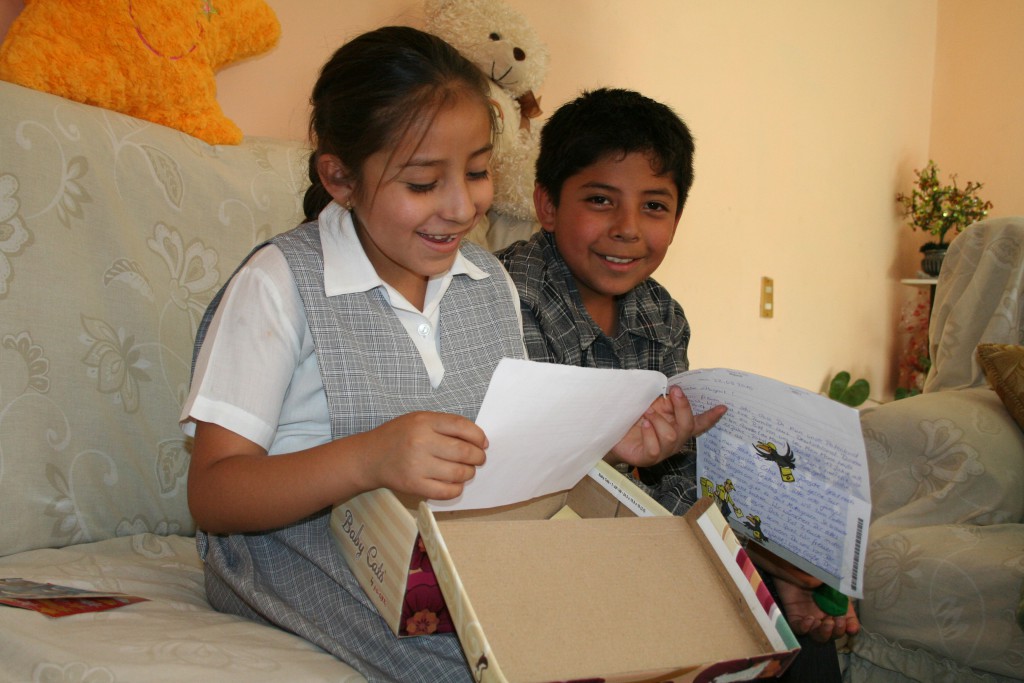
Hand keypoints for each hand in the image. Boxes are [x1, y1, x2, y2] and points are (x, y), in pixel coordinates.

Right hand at [357, 411, 487, 500]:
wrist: (370, 457)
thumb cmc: (399, 436)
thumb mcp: (419, 419)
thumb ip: (445, 425)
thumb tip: (477, 441)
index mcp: (424, 422)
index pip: (462, 427)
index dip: (478, 436)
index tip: (483, 443)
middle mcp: (421, 443)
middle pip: (464, 452)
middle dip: (478, 457)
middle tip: (478, 459)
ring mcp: (417, 466)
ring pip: (459, 473)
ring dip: (469, 473)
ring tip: (466, 470)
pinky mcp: (414, 485)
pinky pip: (446, 491)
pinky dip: (457, 488)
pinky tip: (455, 483)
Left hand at [607, 386, 725, 467]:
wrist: (613, 436)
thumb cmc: (634, 420)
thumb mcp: (653, 407)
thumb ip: (666, 402)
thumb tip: (676, 390)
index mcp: (677, 426)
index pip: (698, 422)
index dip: (711, 417)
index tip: (723, 407)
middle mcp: (674, 440)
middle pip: (687, 426)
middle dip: (683, 407)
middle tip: (674, 392)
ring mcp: (663, 451)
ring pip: (671, 436)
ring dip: (658, 420)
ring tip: (646, 412)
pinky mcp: (648, 458)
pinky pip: (655, 448)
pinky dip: (650, 433)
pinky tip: (643, 424)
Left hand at [773, 576, 860, 642]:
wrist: (794, 563)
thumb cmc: (815, 570)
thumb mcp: (832, 579)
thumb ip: (841, 589)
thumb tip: (846, 601)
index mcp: (837, 608)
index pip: (848, 624)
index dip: (851, 628)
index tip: (850, 627)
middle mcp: (824, 615)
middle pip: (834, 634)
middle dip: (837, 632)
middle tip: (834, 622)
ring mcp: (809, 617)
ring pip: (818, 635)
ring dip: (823, 633)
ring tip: (821, 623)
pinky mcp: (794, 615)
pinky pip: (799, 629)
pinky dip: (805, 628)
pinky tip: (809, 620)